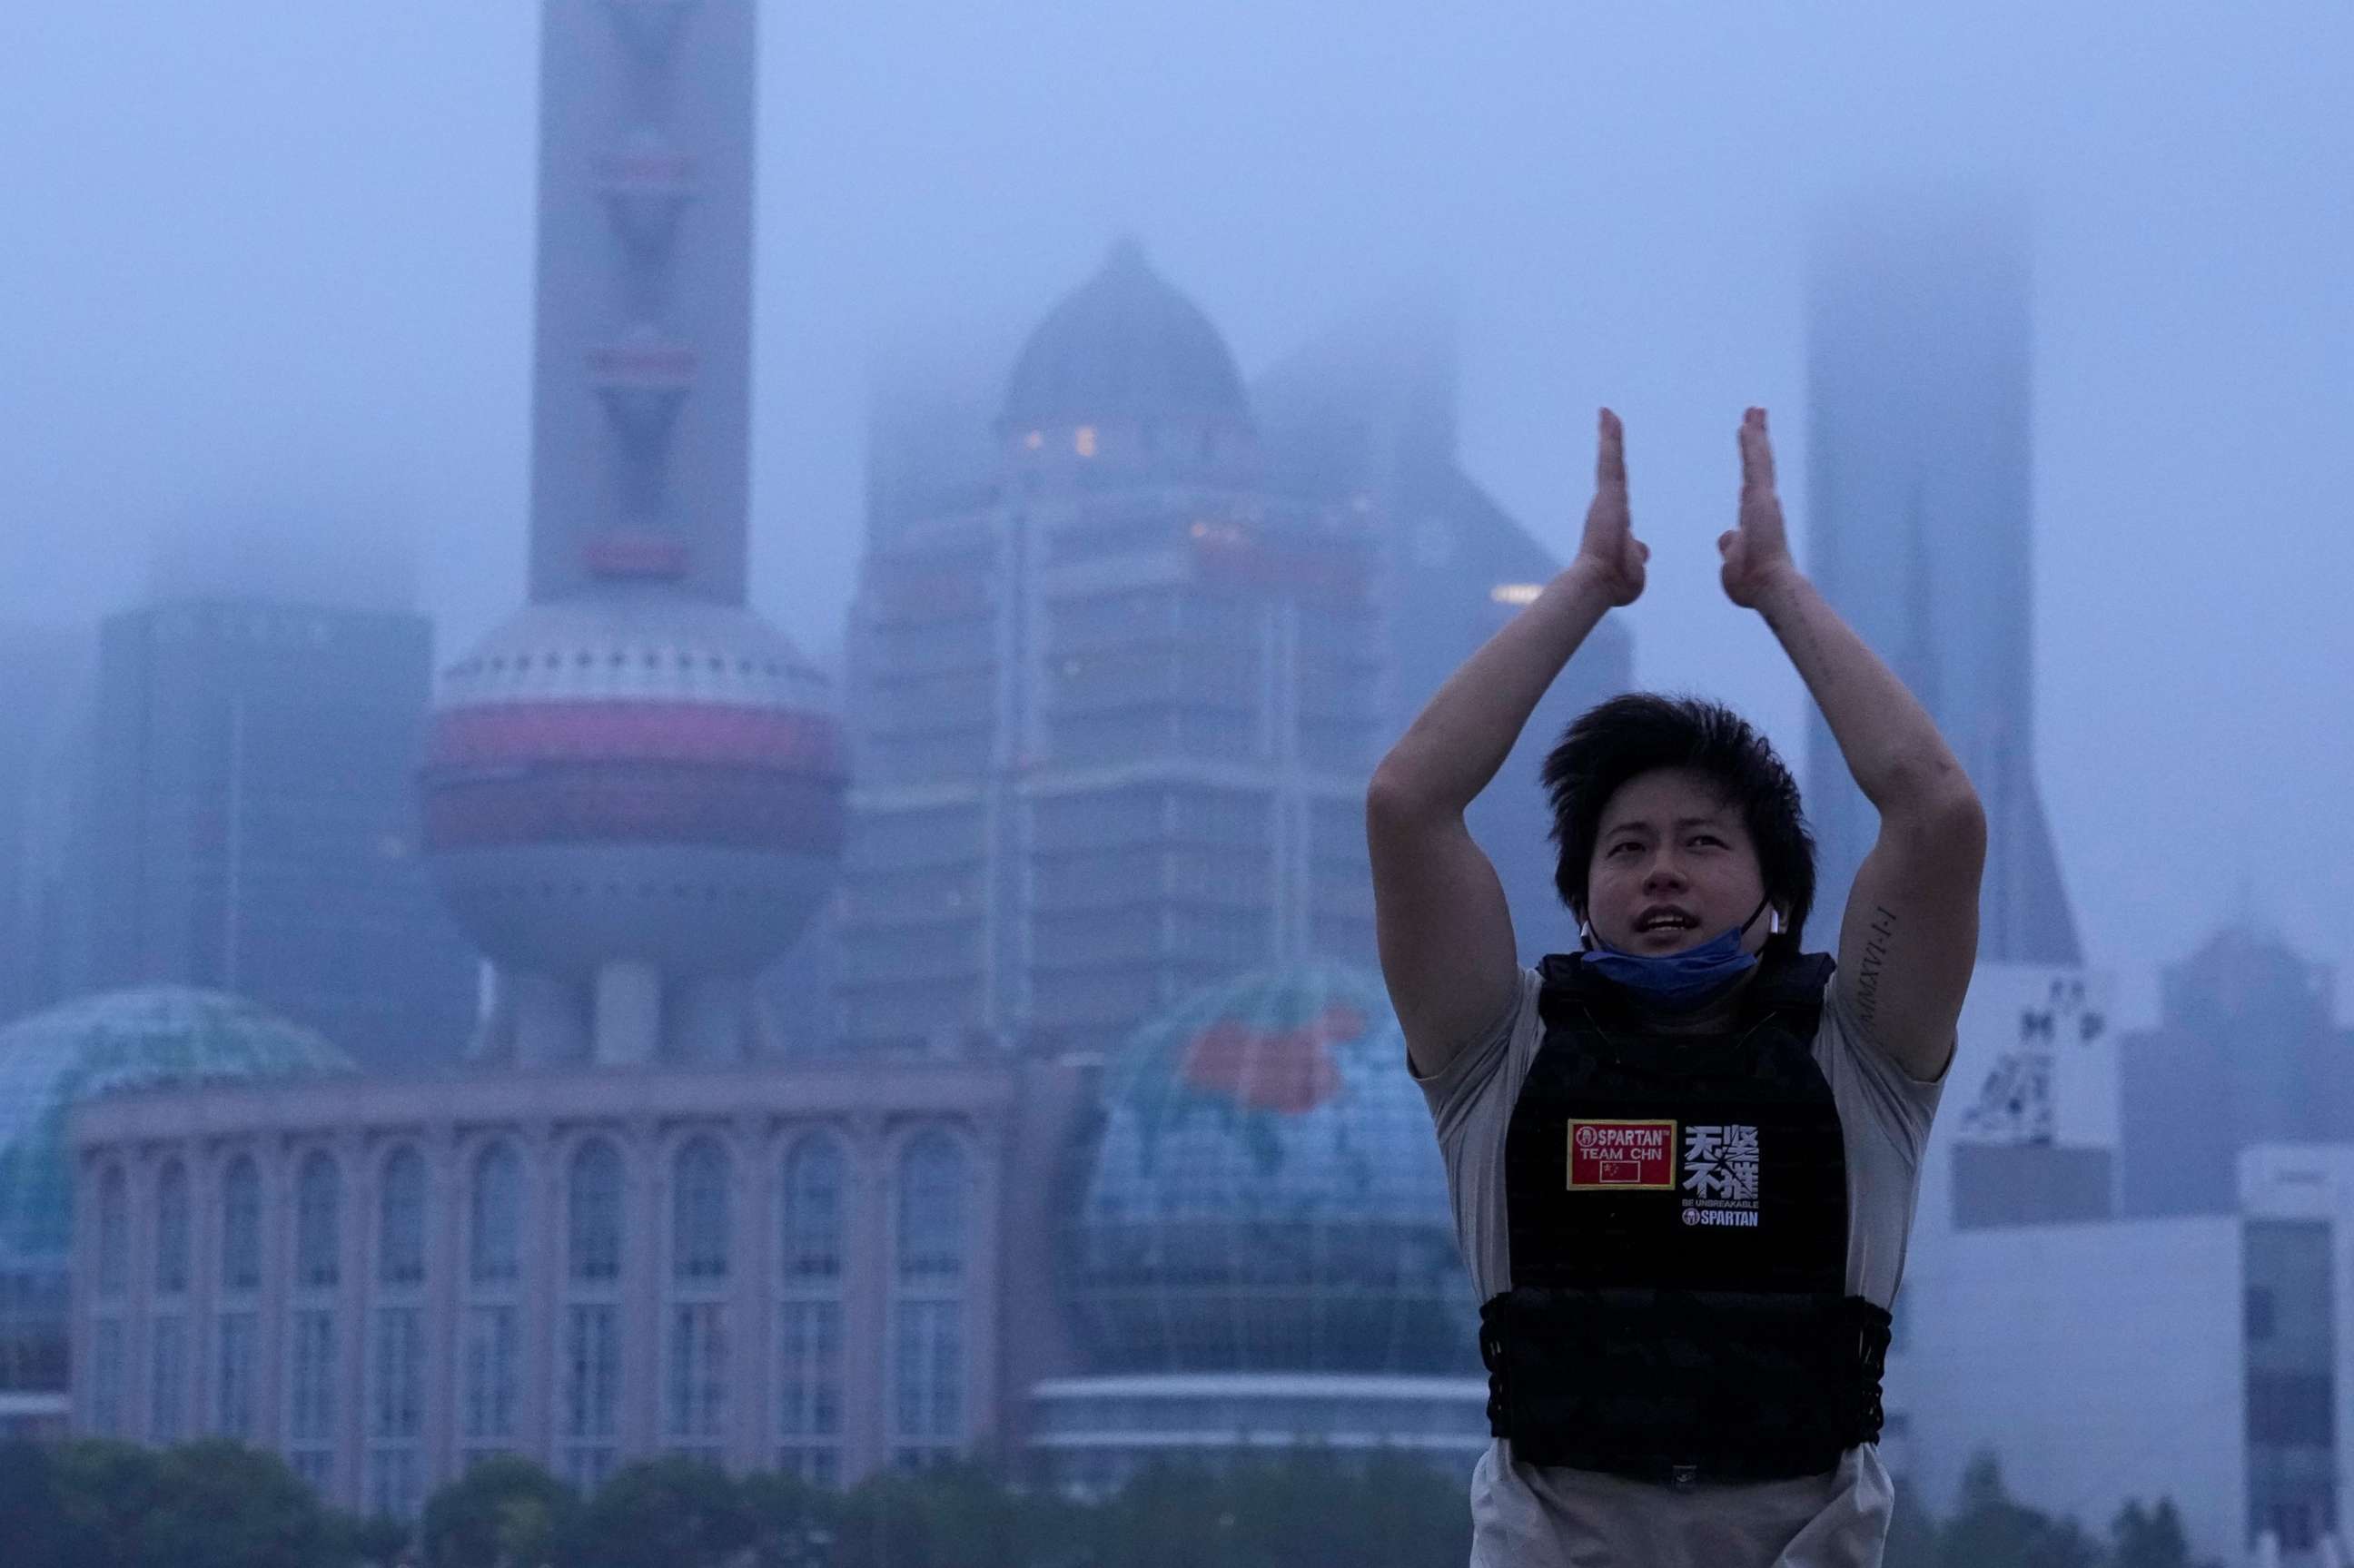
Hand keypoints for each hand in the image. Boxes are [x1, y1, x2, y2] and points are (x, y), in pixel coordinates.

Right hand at [1573, 408, 1647, 605]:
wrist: (1599, 584)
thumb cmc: (1614, 583)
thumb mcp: (1633, 568)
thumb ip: (1636, 555)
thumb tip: (1642, 548)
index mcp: (1615, 522)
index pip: (1618, 491)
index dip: (1616, 473)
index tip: (1615, 459)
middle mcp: (1607, 506)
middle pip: (1611, 468)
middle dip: (1609, 444)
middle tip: (1608, 420)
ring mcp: (1605, 499)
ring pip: (1610, 460)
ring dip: (1609, 435)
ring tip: (1608, 412)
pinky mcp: (1607, 494)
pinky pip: (1610, 459)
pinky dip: (1611, 438)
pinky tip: (1610, 416)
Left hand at [1719, 407, 1798, 606]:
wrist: (1768, 588)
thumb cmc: (1752, 584)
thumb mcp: (1733, 564)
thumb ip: (1731, 548)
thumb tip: (1726, 538)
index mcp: (1754, 519)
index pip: (1750, 483)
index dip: (1751, 464)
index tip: (1749, 447)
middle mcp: (1763, 504)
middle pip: (1759, 465)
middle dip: (1757, 440)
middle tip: (1755, 415)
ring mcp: (1765, 499)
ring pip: (1759, 459)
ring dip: (1756, 434)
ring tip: (1753, 410)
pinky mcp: (1763, 497)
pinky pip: (1756, 463)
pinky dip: (1752, 443)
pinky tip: (1748, 424)